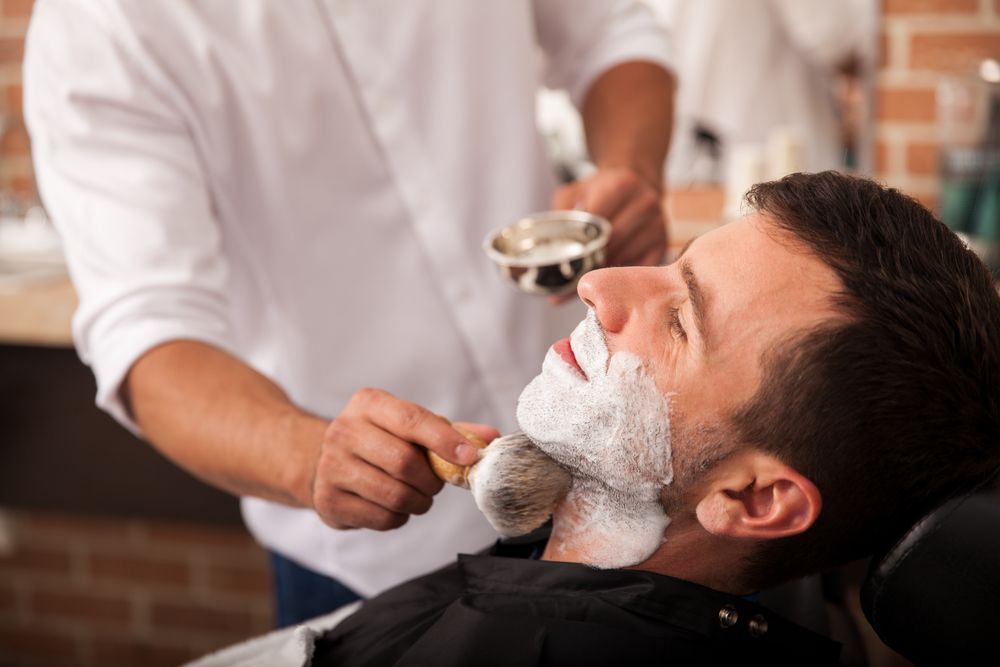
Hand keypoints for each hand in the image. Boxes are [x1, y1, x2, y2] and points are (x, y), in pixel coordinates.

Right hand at [310, 388, 498, 530]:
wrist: (322, 461)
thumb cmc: (381, 441)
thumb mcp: (411, 427)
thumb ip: (453, 431)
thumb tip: (491, 438)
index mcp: (369, 404)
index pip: (411, 419)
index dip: (444, 440)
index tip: (469, 457)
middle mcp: (344, 430)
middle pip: (404, 462)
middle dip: (431, 480)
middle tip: (436, 484)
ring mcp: (331, 466)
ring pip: (394, 495)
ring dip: (419, 502)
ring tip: (418, 496)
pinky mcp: (328, 500)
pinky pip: (381, 518)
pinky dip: (399, 517)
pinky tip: (394, 506)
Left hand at [552, 166, 667, 267]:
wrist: (638, 182)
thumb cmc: (601, 190)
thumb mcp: (575, 192)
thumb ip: (560, 218)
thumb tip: (547, 263)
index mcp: (621, 184)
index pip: (596, 220)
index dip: (578, 243)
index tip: (564, 263)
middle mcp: (645, 202)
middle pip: (611, 242)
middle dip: (590, 261)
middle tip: (573, 275)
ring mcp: (658, 223)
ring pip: (625, 257)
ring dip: (604, 270)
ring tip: (590, 274)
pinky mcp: (663, 242)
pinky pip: (640, 268)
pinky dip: (622, 275)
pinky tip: (610, 274)